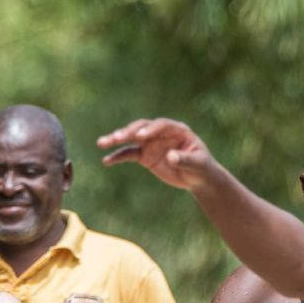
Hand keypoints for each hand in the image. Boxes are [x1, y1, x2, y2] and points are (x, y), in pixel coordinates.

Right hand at [97, 118, 214, 189]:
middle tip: (116, 137)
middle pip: (142, 128)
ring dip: (117, 139)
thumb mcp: (198, 164)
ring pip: (131, 138)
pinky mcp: (144, 155)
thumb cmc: (202, 167)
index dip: (150, 129)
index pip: (161, 125)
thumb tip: (171, 156)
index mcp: (177, 130)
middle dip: (129, 132)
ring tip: (101, 143)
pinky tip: (106, 161)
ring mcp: (151, 143)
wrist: (198, 177)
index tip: (140, 137)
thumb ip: (185, 159)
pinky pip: (128, 154)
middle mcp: (161, 133)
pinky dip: (117, 156)